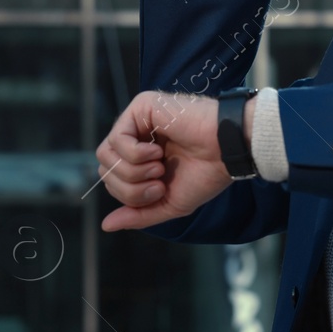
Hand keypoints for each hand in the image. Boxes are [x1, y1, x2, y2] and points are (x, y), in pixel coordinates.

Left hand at [95, 91, 236, 231]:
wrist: (227, 151)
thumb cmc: (206, 174)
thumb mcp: (168, 203)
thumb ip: (138, 214)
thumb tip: (106, 225)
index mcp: (141, 158)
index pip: (112, 179)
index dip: (130, 194)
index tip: (160, 190)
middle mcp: (136, 136)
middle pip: (105, 168)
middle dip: (130, 187)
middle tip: (159, 182)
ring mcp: (137, 120)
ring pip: (106, 155)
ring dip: (133, 171)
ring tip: (159, 166)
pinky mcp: (141, 106)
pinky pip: (117, 138)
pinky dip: (136, 154)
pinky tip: (158, 151)